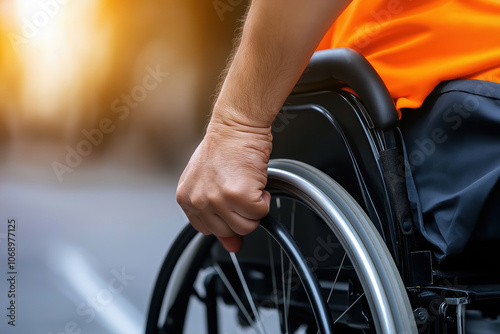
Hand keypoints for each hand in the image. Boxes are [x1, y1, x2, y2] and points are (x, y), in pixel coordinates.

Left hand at [176, 117, 272, 252]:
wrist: (236, 125)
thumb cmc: (224, 147)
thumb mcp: (210, 182)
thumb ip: (217, 217)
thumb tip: (232, 246)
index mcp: (186, 198)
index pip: (206, 229)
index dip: (224, 220)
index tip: (230, 208)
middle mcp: (198, 200)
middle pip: (228, 231)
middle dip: (241, 214)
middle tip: (240, 191)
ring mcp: (217, 199)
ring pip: (246, 226)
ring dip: (254, 208)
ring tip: (248, 187)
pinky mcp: (239, 195)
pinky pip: (260, 212)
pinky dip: (264, 199)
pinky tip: (256, 183)